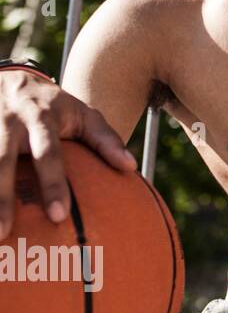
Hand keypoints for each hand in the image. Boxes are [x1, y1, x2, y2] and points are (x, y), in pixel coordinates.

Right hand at [0, 70, 135, 238]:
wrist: (10, 79)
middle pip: (2, 161)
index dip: (53, 185)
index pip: (48, 155)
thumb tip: (130, 167)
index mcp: (41, 117)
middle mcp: (9, 121)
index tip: (58, 216)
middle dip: (2, 198)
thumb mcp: (83, 114)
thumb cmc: (54, 106)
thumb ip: (105, 139)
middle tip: (4, 234)